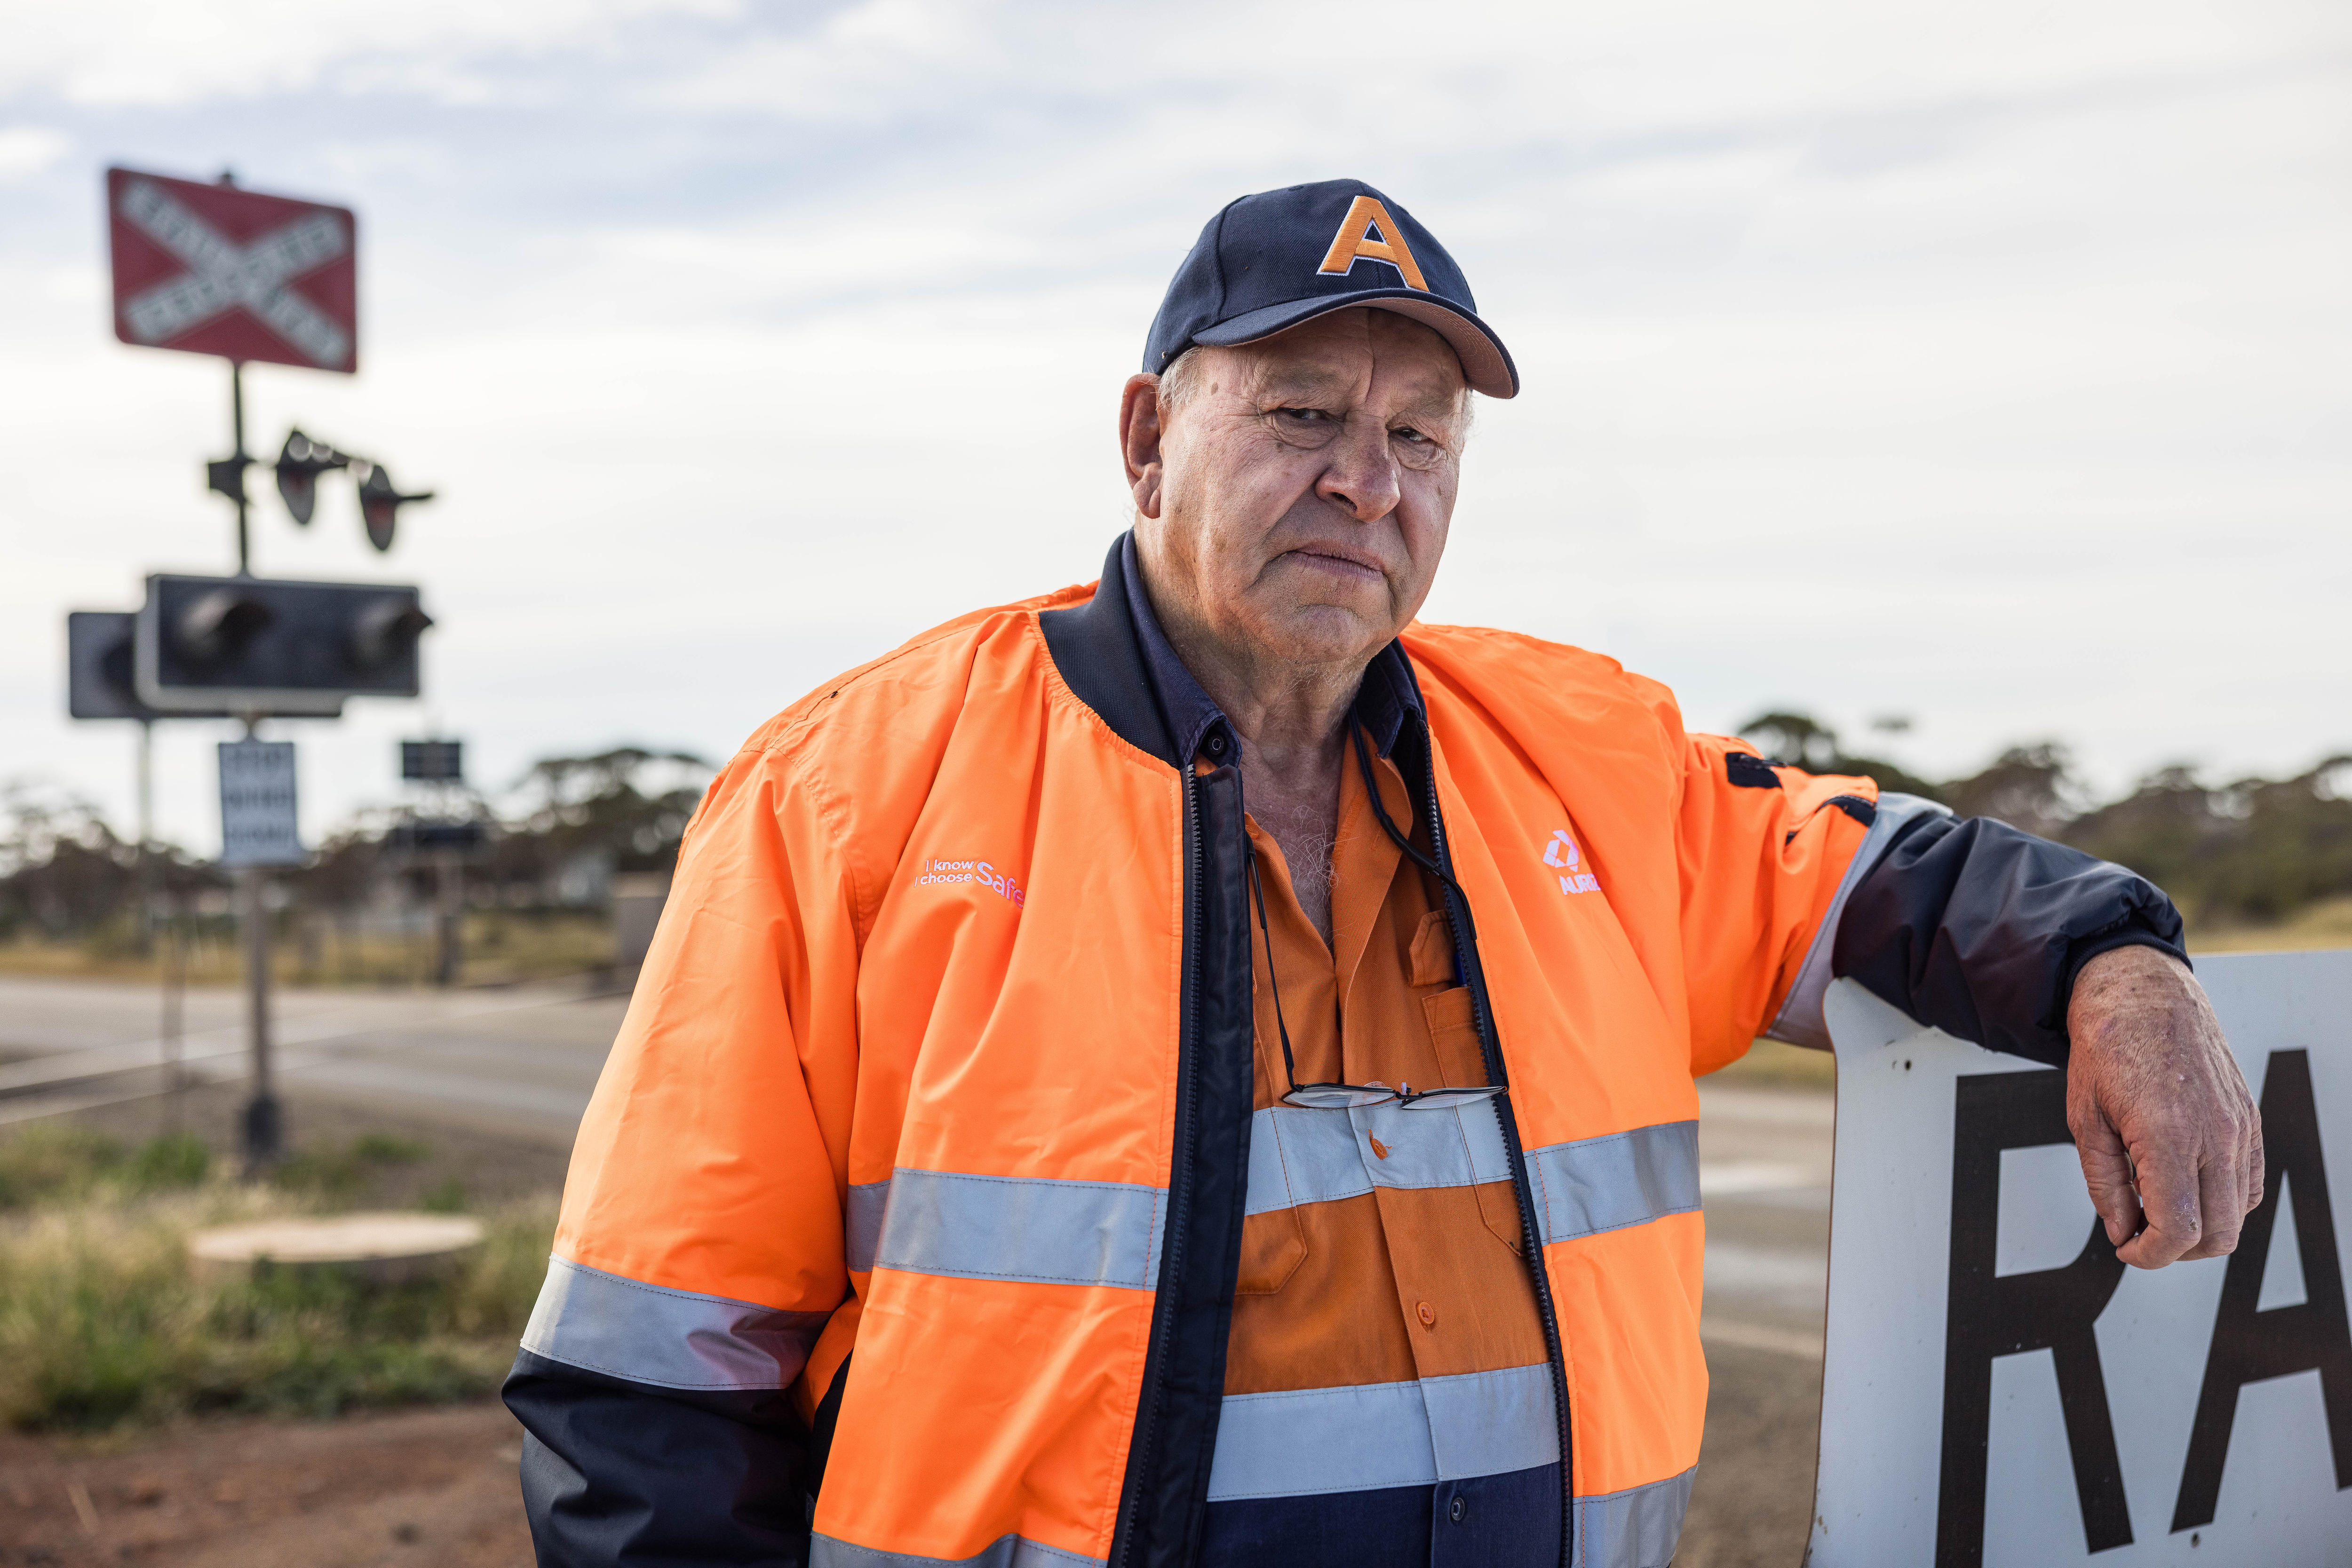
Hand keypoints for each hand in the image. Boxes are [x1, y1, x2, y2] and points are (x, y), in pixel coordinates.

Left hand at [2066, 946, 2262, 1267]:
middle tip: (2138, 1233)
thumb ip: (2105, 1184)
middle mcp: (2216, 1135)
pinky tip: (2183, 1181)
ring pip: (2238, 1213)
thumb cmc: (2108, 1044)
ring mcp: (2239, 1127)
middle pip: (2217, 1234)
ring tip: (2155, 1201)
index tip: (2126, 1249)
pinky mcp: (2249, 1119)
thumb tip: (2121, 1231)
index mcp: (2169, 1136)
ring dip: (2200, 1226)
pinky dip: (2222, 1199)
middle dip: (2175, 1249)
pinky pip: (2250, 1183)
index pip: (2178, 1230)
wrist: (2142, 991)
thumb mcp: (2085, 1118)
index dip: (2150, 1255)